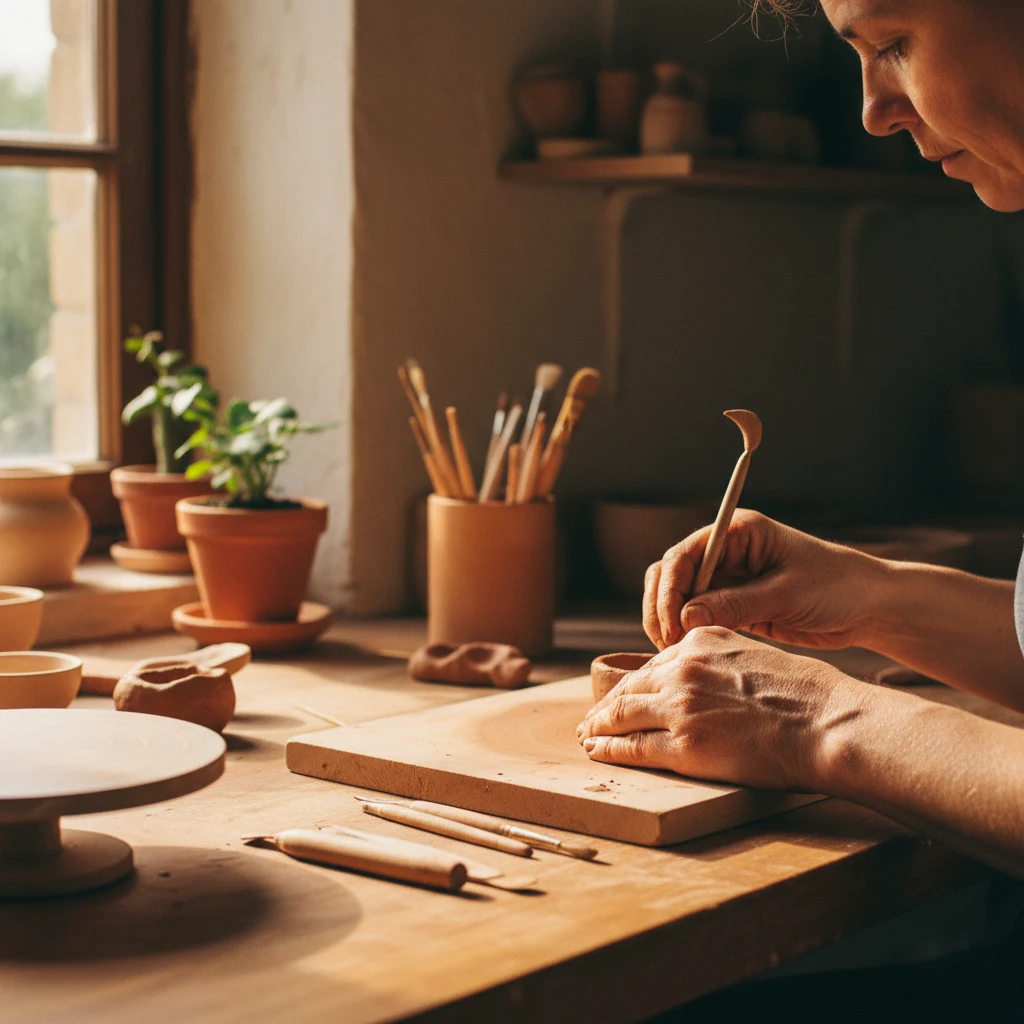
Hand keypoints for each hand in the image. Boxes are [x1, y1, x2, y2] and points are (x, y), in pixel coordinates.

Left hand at [577, 627, 864, 791]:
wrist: (826, 723)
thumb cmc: (807, 694)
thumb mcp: (756, 654)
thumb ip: (720, 662)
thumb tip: (706, 679)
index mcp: (701, 642)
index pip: (655, 665)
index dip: (635, 684)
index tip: (623, 694)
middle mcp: (683, 669)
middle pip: (631, 687)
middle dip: (608, 705)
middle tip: (593, 717)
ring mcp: (679, 707)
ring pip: (622, 714)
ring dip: (599, 726)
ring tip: (588, 734)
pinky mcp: (683, 746)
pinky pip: (632, 747)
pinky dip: (608, 749)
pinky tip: (597, 751)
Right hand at [644, 509, 884, 651]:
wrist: (869, 607)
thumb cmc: (837, 586)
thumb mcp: (786, 594)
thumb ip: (735, 604)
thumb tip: (686, 617)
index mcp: (736, 532)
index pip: (684, 555)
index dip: (671, 590)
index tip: (673, 625)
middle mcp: (724, 551)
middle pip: (670, 575)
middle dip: (663, 608)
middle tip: (670, 645)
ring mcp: (726, 579)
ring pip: (678, 599)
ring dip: (670, 623)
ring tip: (676, 653)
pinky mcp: (732, 605)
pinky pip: (696, 617)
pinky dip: (688, 634)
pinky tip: (690, 654)